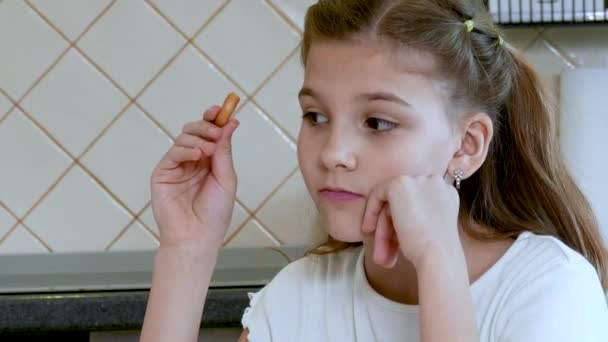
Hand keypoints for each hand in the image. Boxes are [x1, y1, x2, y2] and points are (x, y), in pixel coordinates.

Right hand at [150, 106, 239, 250]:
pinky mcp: (163, 173)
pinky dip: (186, 150)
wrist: (197, 236)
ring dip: (198, 138)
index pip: (210, 134)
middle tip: (216, 129)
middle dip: (206, 125)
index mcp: (210, 162)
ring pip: (184, 138)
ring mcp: (177, 166)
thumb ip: (224, 151)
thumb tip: (229, 124)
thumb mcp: (226, 178)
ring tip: (209, 149)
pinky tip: (197, 156)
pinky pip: (173, 153)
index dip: (214, 120)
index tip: (221, 110)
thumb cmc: (214, 213)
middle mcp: (192, 161)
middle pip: (195, 131)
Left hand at [361, 175, 460, 268]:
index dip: (404, 223)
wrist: (438, 254)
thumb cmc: (435, 251)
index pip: (418, 204)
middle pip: (404, 204)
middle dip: (392, 229)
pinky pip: (379, 193)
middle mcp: (435, 181)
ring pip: (392, 204)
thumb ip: (415, 215)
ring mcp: (418, 180)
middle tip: (385, 255)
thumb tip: (391, 215)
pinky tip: (369, 230)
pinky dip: (371, 211)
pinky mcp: (400, 183)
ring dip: (384, 230)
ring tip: (380, 257)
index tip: (396, 243)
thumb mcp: (428, 228)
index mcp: (446, 193)